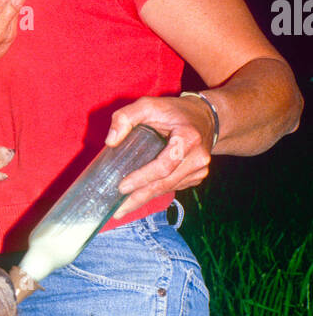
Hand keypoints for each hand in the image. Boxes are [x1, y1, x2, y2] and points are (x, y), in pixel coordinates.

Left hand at [107, 94, 217, 218]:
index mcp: (188, 138)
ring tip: (123, 208)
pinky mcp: (197, 176)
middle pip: (165, 183)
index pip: (164, 165)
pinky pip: (173, 187)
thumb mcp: (148, 105)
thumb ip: (125, 117)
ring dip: (145, 198)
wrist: (205, 117)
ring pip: (168, 188)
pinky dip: (155, 192)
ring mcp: (200, 169)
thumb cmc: (173, 111)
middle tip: (118, 211)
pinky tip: (139, 197)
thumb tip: (111, 141)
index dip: (143, 178)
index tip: (122, 187)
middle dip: (139, 198)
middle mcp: (198, 157)